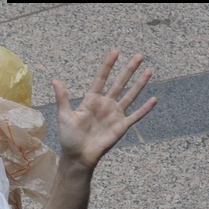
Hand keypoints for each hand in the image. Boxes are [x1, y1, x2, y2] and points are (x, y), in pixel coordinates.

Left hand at [53, 50, 156, 171]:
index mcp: (91, 100)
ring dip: (140, 83)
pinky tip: (154, 100)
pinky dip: (145, 109)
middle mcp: (105, 104)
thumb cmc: (69, 137)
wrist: (78, 156)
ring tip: (149, 70)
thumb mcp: (64, 116)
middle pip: (120, 83)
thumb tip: (55, 80)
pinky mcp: (121, 126)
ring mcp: (115, 114)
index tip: (115, 52)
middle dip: (129, 69)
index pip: (101, 78)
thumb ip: (62, 98)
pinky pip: (136, 115)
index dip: (108, 65)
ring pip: (130, 95)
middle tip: (139, 56)